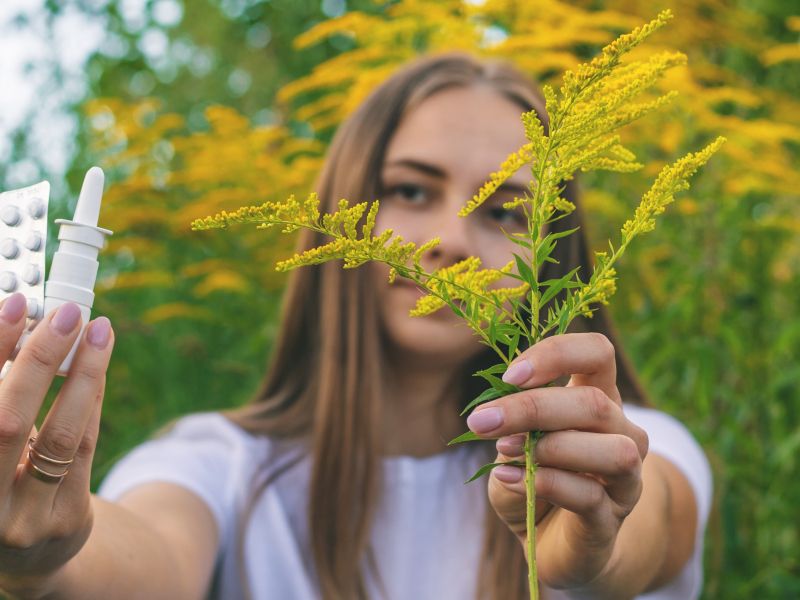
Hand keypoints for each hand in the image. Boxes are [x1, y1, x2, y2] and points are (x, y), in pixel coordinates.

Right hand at [0, 293, 113, 593]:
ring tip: (98, 330)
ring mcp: (21, 519)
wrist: (26, 560)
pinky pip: (87, 447)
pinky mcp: (65, 520)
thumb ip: (4, 398)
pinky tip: (99, 362)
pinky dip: (92, 398)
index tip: (13, 306)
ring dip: (83, 373)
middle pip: (6, 421)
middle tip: (65, 313)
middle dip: (37, 359)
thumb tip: (24, 325)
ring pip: (61, 435)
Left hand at [467, 333, 647, 591]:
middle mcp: (622, 432)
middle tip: (482, 421)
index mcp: (597, 400)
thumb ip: (510, 429)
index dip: (557, 354)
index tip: (510, 376)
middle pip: (594, 403)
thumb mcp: (511, 446)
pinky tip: (511, 481)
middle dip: (531, 407)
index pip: (598, 352)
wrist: (551, 545)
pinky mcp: (612, 520)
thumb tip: (502, 418)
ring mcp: (625, 479)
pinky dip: (546, 484)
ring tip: (507, 453)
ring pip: (614, 449)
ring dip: (552, 447)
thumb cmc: (531, 482)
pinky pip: (591, 496)